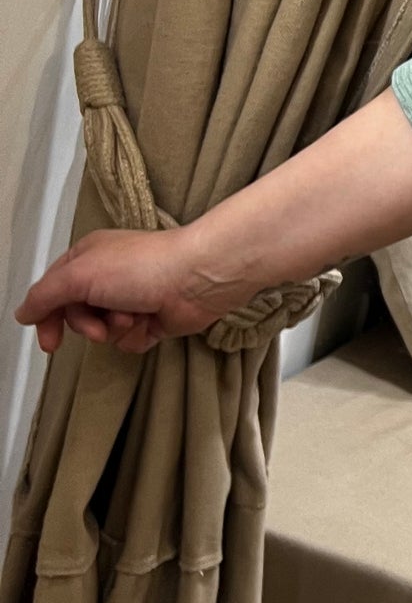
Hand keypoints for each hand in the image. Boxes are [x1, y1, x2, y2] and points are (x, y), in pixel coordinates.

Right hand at [15, 228, 229, 355]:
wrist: (197, 278)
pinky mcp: (153, 319)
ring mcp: (131, 299)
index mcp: (87, 258)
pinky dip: (137, 336)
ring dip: (115, 329)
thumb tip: (22, 313)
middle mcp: (107, 277)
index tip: (50, 344)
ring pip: (104, 331)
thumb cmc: (138, 268)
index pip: (54, 292)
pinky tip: (151, 324)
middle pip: (77, 315)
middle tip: (101, 326)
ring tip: (135, 316)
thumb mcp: (80, 275)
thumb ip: (46, 295)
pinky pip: (130, 341)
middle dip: (88, 324)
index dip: (48, 318)